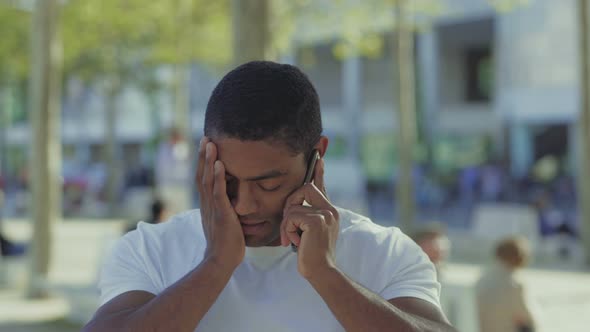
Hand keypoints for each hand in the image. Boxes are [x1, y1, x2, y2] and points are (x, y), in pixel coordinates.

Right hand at [196, 137, 244, 270]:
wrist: (221, 262)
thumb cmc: (227, 244)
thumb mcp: (225, 223)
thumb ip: (226, 211)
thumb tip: (233, 203)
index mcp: (207, 206)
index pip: (203, 180)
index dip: (204, 163)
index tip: (206, 148)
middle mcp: (206, 204)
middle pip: (201, 175)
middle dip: (203, 156)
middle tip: (205, 138)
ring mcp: (212, 208)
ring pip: (207, 180)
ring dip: (208, 161)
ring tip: (210, 143)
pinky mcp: (221, 214)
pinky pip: (218, 192)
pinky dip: (218, 177)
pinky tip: (219, 164)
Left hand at [280, 158, 338, 278]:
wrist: (321, 272)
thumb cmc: (311, 254)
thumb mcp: (309, 231)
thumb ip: (306, 216)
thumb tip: (294, 205)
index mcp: (330, 210)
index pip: (321, 186)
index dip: (318, 172)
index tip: (318, 158)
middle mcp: (330, 209)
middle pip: (304, 188)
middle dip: (289, 204)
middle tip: (288, 224)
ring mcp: (325, 214)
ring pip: (293, 206)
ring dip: (286, 224)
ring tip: (292, 239)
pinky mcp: (317, 221)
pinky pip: (291, 216)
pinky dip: (288, 230)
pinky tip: (296, 242)